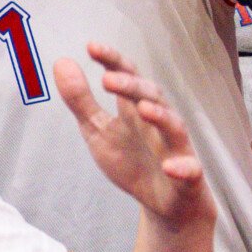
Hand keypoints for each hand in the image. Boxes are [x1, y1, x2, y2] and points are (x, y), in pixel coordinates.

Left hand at [55, 43, 212, 231]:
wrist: (163, 204)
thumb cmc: (131, 160)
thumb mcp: (97, 129)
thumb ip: (80, 99)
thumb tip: (61, 62)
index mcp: (135, 109)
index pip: (128, 77)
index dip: (112, 61)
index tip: (91, 47)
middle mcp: (159, 123)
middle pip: (152, 96)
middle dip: (132, 86)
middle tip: (108, 79)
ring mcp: (176, 149)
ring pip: (175, 127)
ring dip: (161, 116)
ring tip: (142, 108)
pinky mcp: (188, 177)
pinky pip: (190, 170)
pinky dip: (182, 167)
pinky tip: (170, 167)